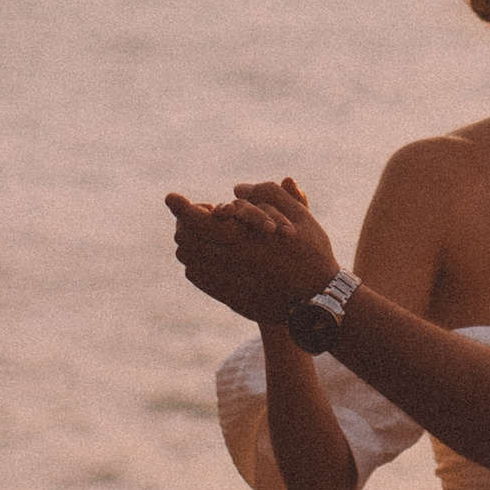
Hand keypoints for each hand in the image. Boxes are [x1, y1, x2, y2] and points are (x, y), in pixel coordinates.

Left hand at [165, 178, 338, 326]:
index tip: (171, 197)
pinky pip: (198, 277)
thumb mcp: (299, 215)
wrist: (318, 299)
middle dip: (185, 222)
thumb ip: (268, 194)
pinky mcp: (227, 297)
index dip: (180, 206)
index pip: (195, 221)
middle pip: (185, 240)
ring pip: (189, 260)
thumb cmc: (312, 253)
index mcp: (242, 239)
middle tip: (199, 214)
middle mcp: (228, 262)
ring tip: (204, 233)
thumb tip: (238, 189)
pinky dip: (196, 262)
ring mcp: (226, 282)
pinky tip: (209, 254)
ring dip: (190, 243)